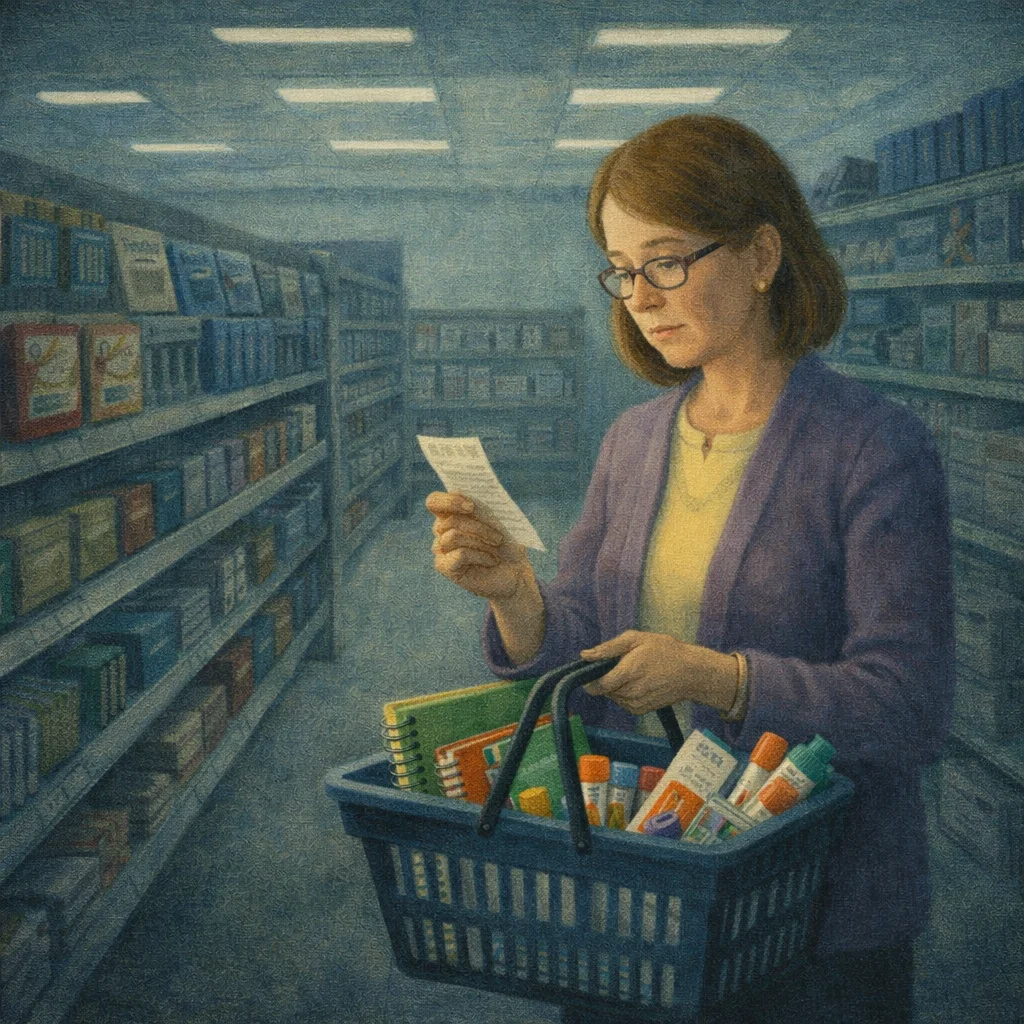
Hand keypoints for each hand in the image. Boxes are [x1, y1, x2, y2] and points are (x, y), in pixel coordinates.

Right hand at [426, 491, 534, 601]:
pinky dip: (480, 556)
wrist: (514, 571)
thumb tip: (464, 497)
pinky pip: (459, 554)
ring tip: (496, 548)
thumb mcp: (498, 522)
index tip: (471, 507)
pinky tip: (491, 561)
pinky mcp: (444, 566)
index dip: (449, 501)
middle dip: (479, 527)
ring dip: (481, 542)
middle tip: (499, 537)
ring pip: (454, 536)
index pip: (434, 502)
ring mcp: (440, 549)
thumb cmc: (506, 543)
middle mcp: (441, 530)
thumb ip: (481, 507)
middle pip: (451, 520)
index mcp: (451, 513)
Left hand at [580, 630, 737, 714]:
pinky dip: (625, 693)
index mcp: (627, 673)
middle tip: (623, 664)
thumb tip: (584, 655)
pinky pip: (622, 702)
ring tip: (634, 672)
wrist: (691, 673)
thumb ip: (608, 648)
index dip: (590, 678)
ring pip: (613, 696)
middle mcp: (630, 693)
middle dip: (607, 678)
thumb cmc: (664, 651)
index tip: (594, 669)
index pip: (597, 685)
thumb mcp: (636, 639)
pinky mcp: (640, 710)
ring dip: (616, 685)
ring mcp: (636, 704)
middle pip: (604, 690)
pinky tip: (638, 682)